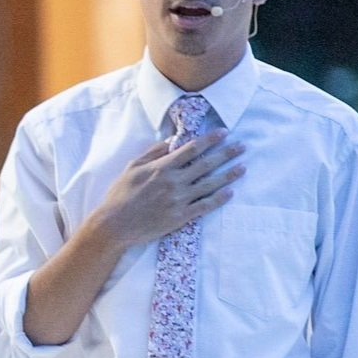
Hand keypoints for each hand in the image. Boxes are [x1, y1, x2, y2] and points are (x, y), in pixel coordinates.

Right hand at [98, 129, 244, 247]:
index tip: (224, 132)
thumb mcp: (133, 167)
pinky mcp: (181, 217)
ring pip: (210, 184)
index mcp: (162, 167)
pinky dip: (219, 199)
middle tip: (241, 146)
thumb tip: (171, 140)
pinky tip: (230, 192)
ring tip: (242, 167)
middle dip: (226, 153)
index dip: (209, 139)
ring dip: (228, 175)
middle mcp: (174, 181)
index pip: (191, 149)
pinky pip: (205, 206)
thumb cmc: (120, 195)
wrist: (115, 224)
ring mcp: (179, 200)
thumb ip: (153, 152)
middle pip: (206, 164)